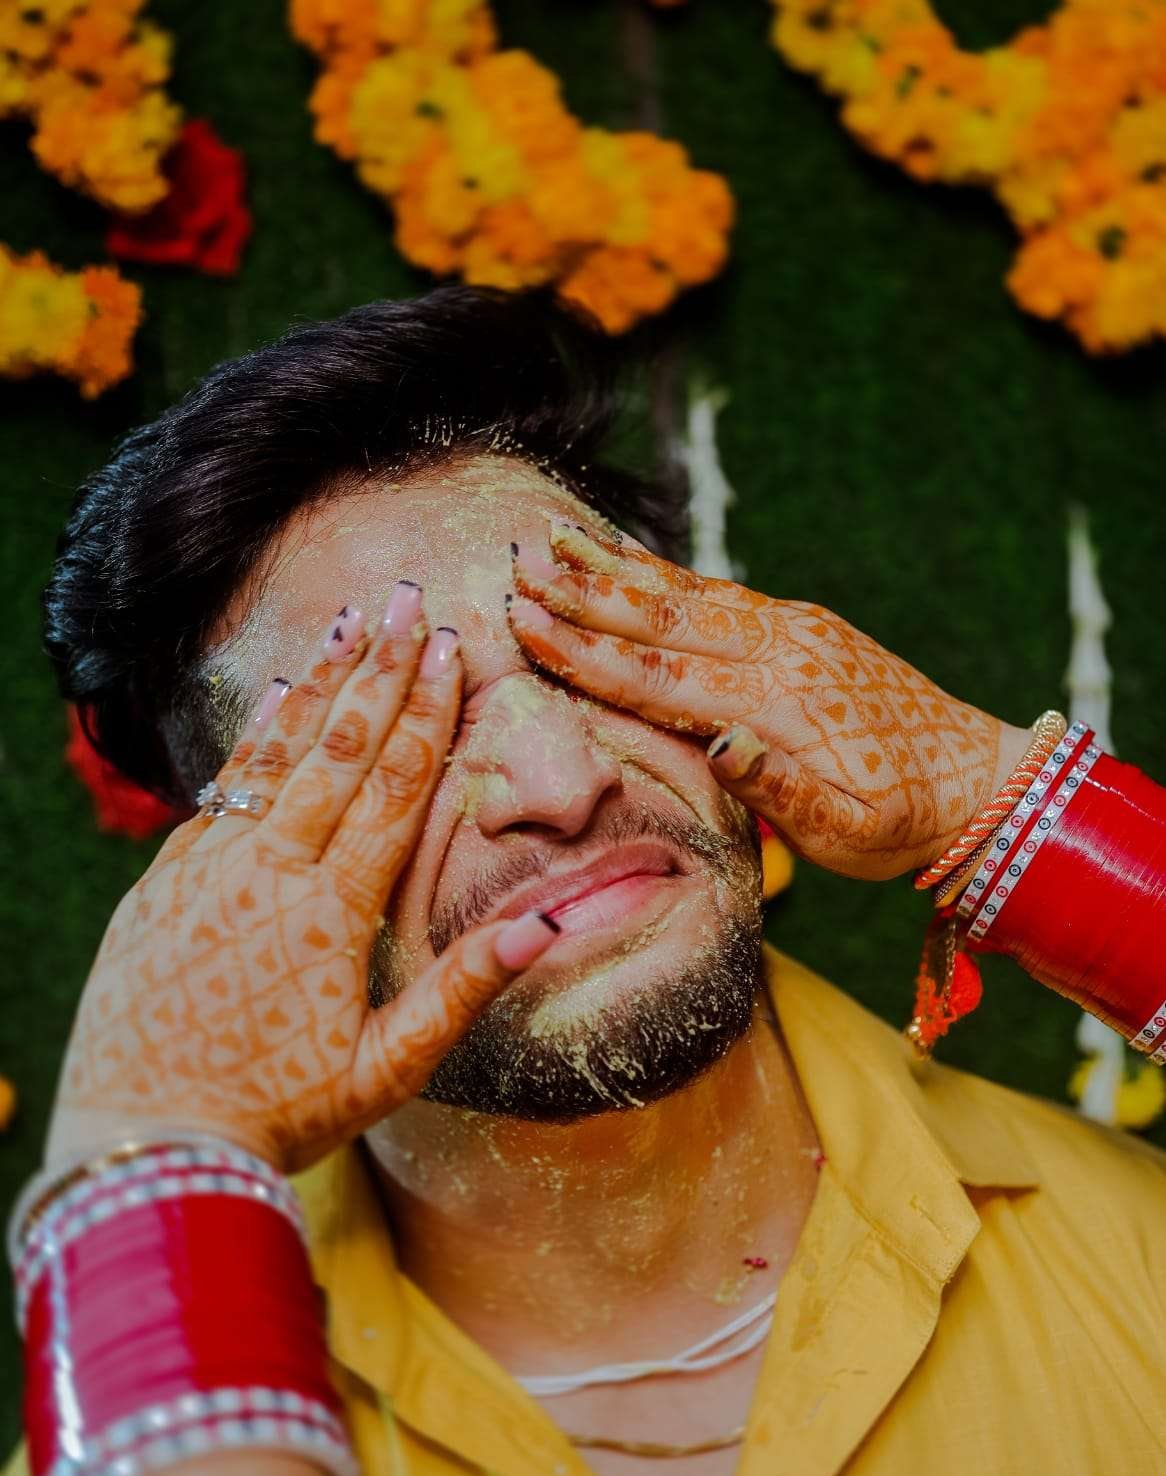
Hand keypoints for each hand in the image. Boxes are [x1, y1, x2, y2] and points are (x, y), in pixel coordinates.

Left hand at [47, 585, 559, 1173]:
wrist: (144, 1147)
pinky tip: (277, 702)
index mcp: (331, 912)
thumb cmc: (275, 1117)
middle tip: (404, 599)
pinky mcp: (161, 884)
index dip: (426, 715)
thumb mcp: (386, 1071)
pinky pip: (219, 792)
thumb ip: (462, 990)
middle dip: (378, 670)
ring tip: (346, 624)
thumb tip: (544, 927)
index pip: (392, 789)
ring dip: (316, 686)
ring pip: (274, 757)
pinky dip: (254, 741)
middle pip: (336, 750)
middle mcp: (268, 872)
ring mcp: (207, 870)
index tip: (449, 649)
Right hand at [508, 520, 1028, 880]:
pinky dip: (666, 572)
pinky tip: (630, 558)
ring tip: (555, 539)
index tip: (528, 625)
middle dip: (586, 592)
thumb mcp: (851, 833)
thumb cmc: (904, 823)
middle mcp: (782, 653)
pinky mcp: (801, 628)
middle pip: (666, 618)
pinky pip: (720, 592)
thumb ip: (785, 794)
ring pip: (689, 593)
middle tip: (518, 563)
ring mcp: (793, 632)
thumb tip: (721, 745)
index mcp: (780, 706)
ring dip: (616, 569)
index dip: (590, 652)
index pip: (664, 676)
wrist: (976, 782)